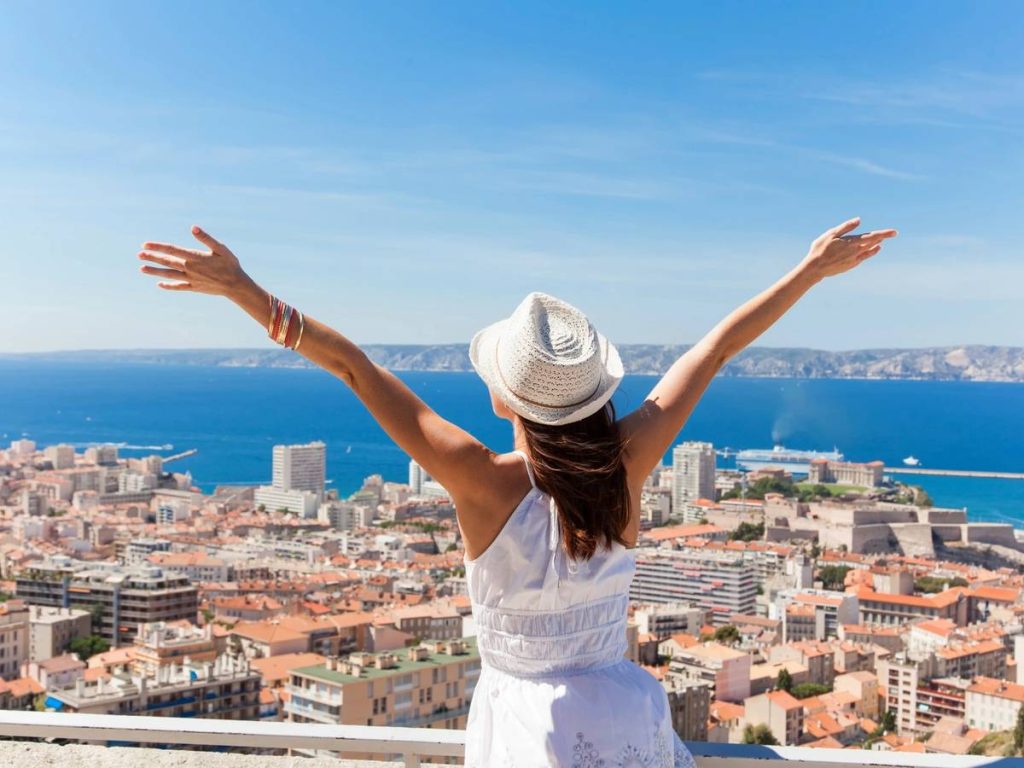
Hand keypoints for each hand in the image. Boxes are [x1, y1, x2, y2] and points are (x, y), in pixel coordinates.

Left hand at [138, 226, 252, 297]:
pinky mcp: (194, 288)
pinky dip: (168, 286)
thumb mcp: (221, 248)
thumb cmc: (230, 264)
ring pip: (169, 275)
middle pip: (167, 262)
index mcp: (195, 257)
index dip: (158, 247)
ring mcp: (191, 279)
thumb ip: (206, 238)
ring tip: (142, 269)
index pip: (172, 250)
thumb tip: (193, 227)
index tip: (145, 245)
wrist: (236, 285)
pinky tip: (159, 284)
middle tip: (139, 255)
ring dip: (155, 272)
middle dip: (152, 258)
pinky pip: (178, 287)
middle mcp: (190, 269)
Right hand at [800, 217, 897, 280]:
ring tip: (882, 240)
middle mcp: (856, 251)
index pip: (872, 237)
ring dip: (876, 244)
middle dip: (882, 238)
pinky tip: (874, 249)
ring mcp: (854, 259)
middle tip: (892, 234)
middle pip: (873, 243)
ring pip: (869, 250)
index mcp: (851, 242)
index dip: (884, 234)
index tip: (894, 232)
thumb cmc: (820, 249)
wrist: (815, 269)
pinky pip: (865, 257)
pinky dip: (871, 252)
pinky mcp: (851, 265)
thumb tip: (859, 220)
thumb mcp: (831, 234)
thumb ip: (846, 227)